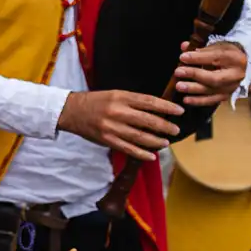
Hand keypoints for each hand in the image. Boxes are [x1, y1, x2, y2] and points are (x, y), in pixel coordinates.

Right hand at [57, 90, 184, 160]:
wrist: (72, 111)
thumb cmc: (96, 101)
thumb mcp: (115, 94)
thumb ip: (134, 102)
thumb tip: (157, 110)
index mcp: (121, 97)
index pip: (149, 102)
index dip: (166, 107)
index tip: (179, 111)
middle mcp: (118, 112)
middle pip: (148, 120)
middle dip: (165, 126)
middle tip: (176, 130)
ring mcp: (112, 127)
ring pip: (140, 137)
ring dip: (156, 141)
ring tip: (166, 142)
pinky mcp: (107, 140)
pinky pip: (128, 148)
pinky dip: (141, 153)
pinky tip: (151, 155)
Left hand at [173, 40, 247, 106]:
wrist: (241, 65)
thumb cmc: (225, 54)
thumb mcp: (216, 46)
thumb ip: (200, 48)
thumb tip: (184, 47)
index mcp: (233, 57)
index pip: (214, 57)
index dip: (197, 58)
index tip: (183, 57)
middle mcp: (235, 74)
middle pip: (214, 77)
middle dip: (194, 75)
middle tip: (178, 72)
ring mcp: (232, 87)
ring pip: (212, 90)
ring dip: (193, 89)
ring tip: (179, 86)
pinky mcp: (227, 96)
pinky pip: (212, 100)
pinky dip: (198, 101)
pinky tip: (186, 99)